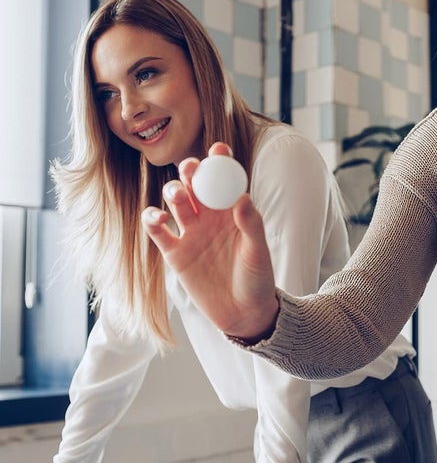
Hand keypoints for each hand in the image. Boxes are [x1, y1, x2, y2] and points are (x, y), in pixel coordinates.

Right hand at [142, 143, 279, 341]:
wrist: (243, 315)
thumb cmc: (257, 280)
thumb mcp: (258, 252)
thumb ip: (251, 224)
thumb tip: (242, 197)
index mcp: (233, 211)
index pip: (225, 179)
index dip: (220, 161)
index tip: (218, 148)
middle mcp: (209, 217)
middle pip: (195, 184)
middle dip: (190, 171)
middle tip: (191, 168)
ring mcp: (190, 233)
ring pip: (175, 202)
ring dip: (173, 192)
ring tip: (178, 196)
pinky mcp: (174, 253)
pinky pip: (158, 231)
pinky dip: (152, 220)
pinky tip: (157, 217)